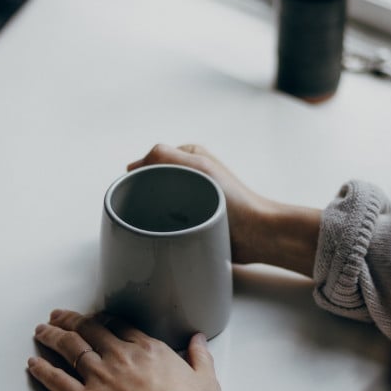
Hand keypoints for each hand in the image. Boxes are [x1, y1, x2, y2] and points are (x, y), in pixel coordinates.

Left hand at [27, 309, 220, 390]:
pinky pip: (56, 380)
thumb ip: (201, 358)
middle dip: (71, 320)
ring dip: (52, 336)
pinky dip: (42, 370)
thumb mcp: (207, 384)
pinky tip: (33, 363)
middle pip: (89, 330)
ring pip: (69, 348)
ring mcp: (99, 377)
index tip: (95, 317)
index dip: (103, 319)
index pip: (119, 326)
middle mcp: (120, 357)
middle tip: (58, 315)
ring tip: (41, 330)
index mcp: (149, 350)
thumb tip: (199, 340)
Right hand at [129, 144, 321, 276]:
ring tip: (154, 225)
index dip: (139, 175)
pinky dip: (162, 227)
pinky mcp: (193, 221)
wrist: (257, 234)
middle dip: (144, 196)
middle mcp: (190, 176)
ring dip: (153, 214)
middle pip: (152, 183)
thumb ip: (165, 156)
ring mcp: (191, 199)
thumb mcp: (199, 167)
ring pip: (158, 204)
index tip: (135, 192)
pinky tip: (162, 235)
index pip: (151, 161)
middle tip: (142, 212)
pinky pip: (168, 222)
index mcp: (190, 157)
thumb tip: (133, 166)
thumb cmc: (234, 200)